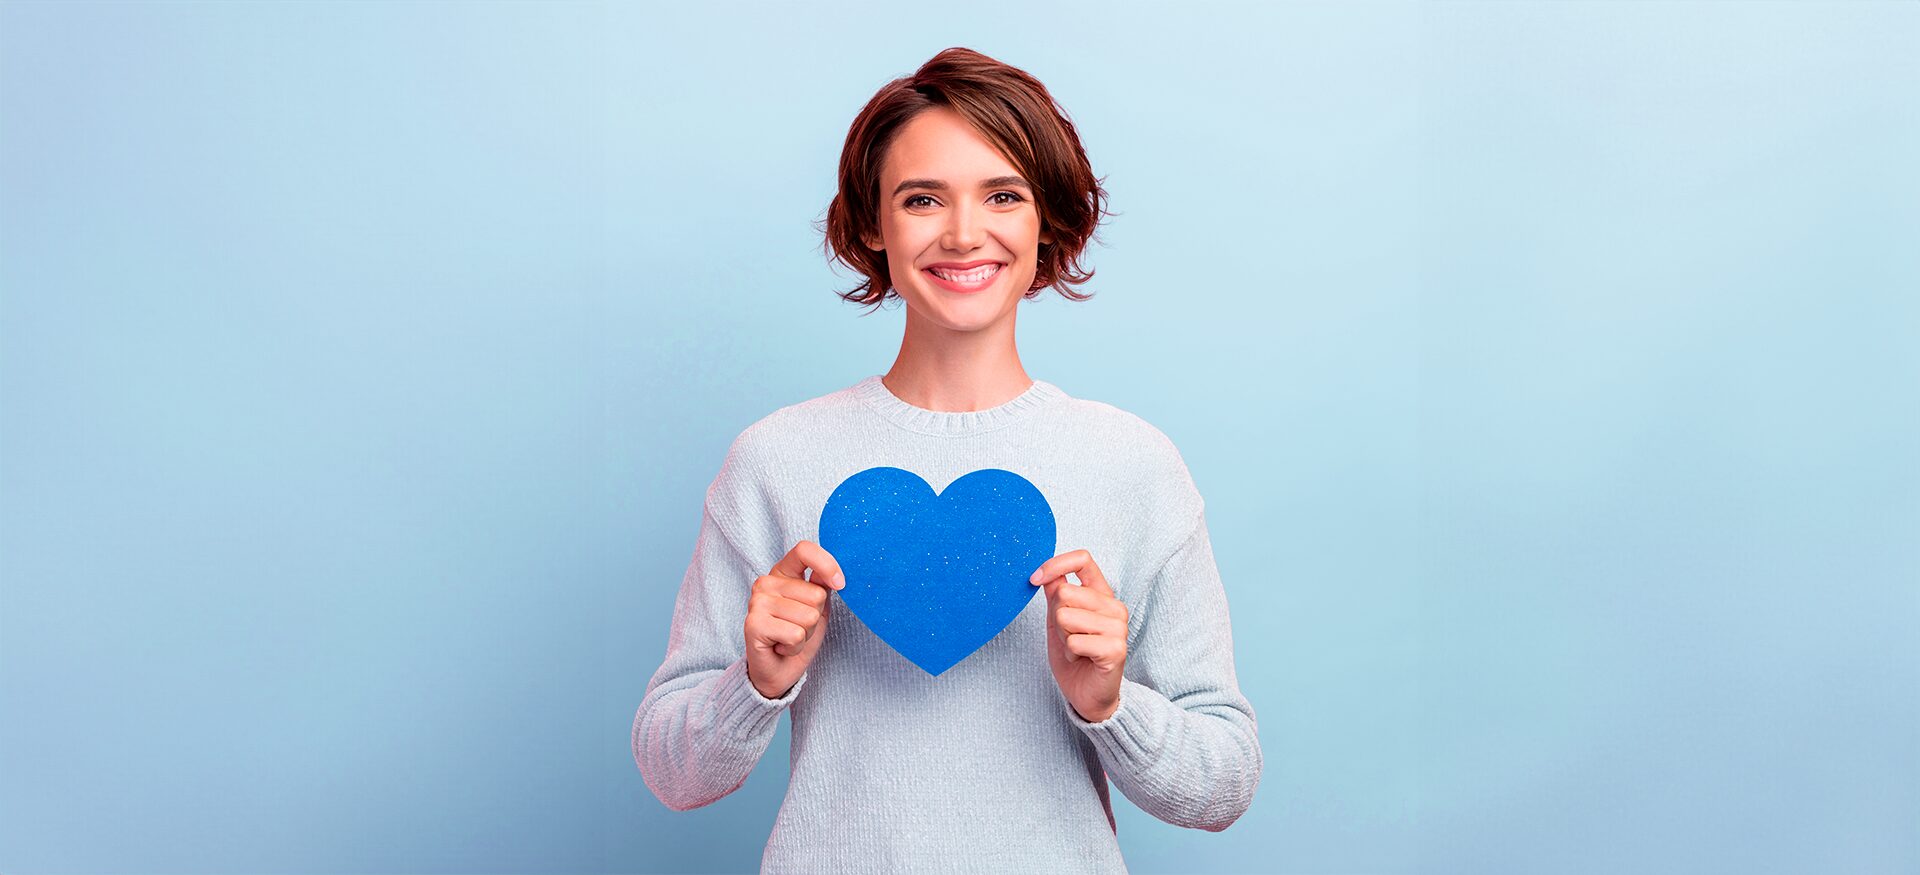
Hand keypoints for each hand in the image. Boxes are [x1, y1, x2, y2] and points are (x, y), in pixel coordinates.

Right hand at [744, 540, 843, 699]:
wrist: (776, 671)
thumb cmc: (796, 636)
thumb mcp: (816, 607)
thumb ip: (822, 585)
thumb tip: (833, 574)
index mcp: (782, 572)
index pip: (804, 550)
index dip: (827, 565)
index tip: (840, 584)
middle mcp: (766, 582)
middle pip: (816, 594)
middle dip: (815, 618)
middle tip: (798, 628)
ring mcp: (757, 602)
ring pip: (808, 616)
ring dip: (805, 635)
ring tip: (788, 638)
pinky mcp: (753, 624)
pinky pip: (795, 634)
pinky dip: (795, 647)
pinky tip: (781, 647)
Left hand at [1031, 549, 1127, 722]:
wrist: (1088, 695)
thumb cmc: (1075, 657)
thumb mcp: (1059, 619)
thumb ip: (1056, 593)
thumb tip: (1045, 571)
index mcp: (1102, 594)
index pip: (1082, 560)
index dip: (1054, 565)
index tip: (1033, 579)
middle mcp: (1114, 606)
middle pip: (1065, 593)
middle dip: (1056, 618)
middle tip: (1068, 636)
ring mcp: (1118, 627)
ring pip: (1067, 617)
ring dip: (1063, 637)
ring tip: (1076, 649)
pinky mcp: (1116, 649)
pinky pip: (1074, 640)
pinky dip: (1070, 652)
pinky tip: (1082, 659)